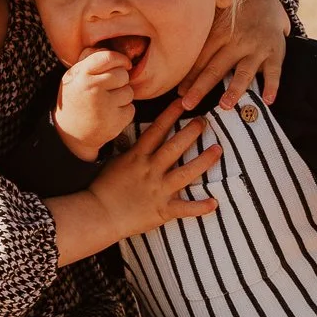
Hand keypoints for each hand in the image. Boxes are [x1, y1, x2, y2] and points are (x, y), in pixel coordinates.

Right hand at [54, 48, 134, 161]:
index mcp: (82, 75)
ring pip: (129, 92)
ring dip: (122, 96)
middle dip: (120, 80)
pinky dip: (124, 111)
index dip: (120, 59)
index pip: (108, 57)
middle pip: (122, 74)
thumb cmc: (75, 100)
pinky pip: (131, 108)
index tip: (124, 64)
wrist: (70, 134)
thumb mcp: (73, 77)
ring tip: (108, 103)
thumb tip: (109, 49)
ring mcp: (105, 106)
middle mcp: (93, 89)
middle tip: (110, 88)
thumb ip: (89, 60)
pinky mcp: (115, 122)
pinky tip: (110, 114)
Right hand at [85, 99, 220, 244]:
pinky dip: (200, 207)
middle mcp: (150, 170)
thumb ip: (132, 151)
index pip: (157, 130)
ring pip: (186, 173)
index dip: (171, 114)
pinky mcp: (162, 209)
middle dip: (192, 132)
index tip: (183, 102)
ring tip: (218, 150)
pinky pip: (185, 208)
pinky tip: (215, 202)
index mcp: (137, 156)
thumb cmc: (103, 188)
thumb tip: (142, 139)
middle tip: (205, 121)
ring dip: (204, 161)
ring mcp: (158, 189)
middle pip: (174, 147)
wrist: (99, 214)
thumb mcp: (116, 162)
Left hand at [180, 0, 291, 109]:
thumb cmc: (234, 17)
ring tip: (225, 106)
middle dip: (201, 87)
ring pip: (244, 71)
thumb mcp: (216, 19)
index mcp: (219, 33)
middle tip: (188, 104)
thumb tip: (173, 55)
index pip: (201, 58)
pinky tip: (268, 101)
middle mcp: (237, 41)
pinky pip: (274, 71)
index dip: (189, 76)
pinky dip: (272, 86)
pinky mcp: (275, 53)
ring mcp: (257, 48)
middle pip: (216, 68)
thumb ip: (201, 37)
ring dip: (234, 89)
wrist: (268, 0)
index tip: (179, 93)